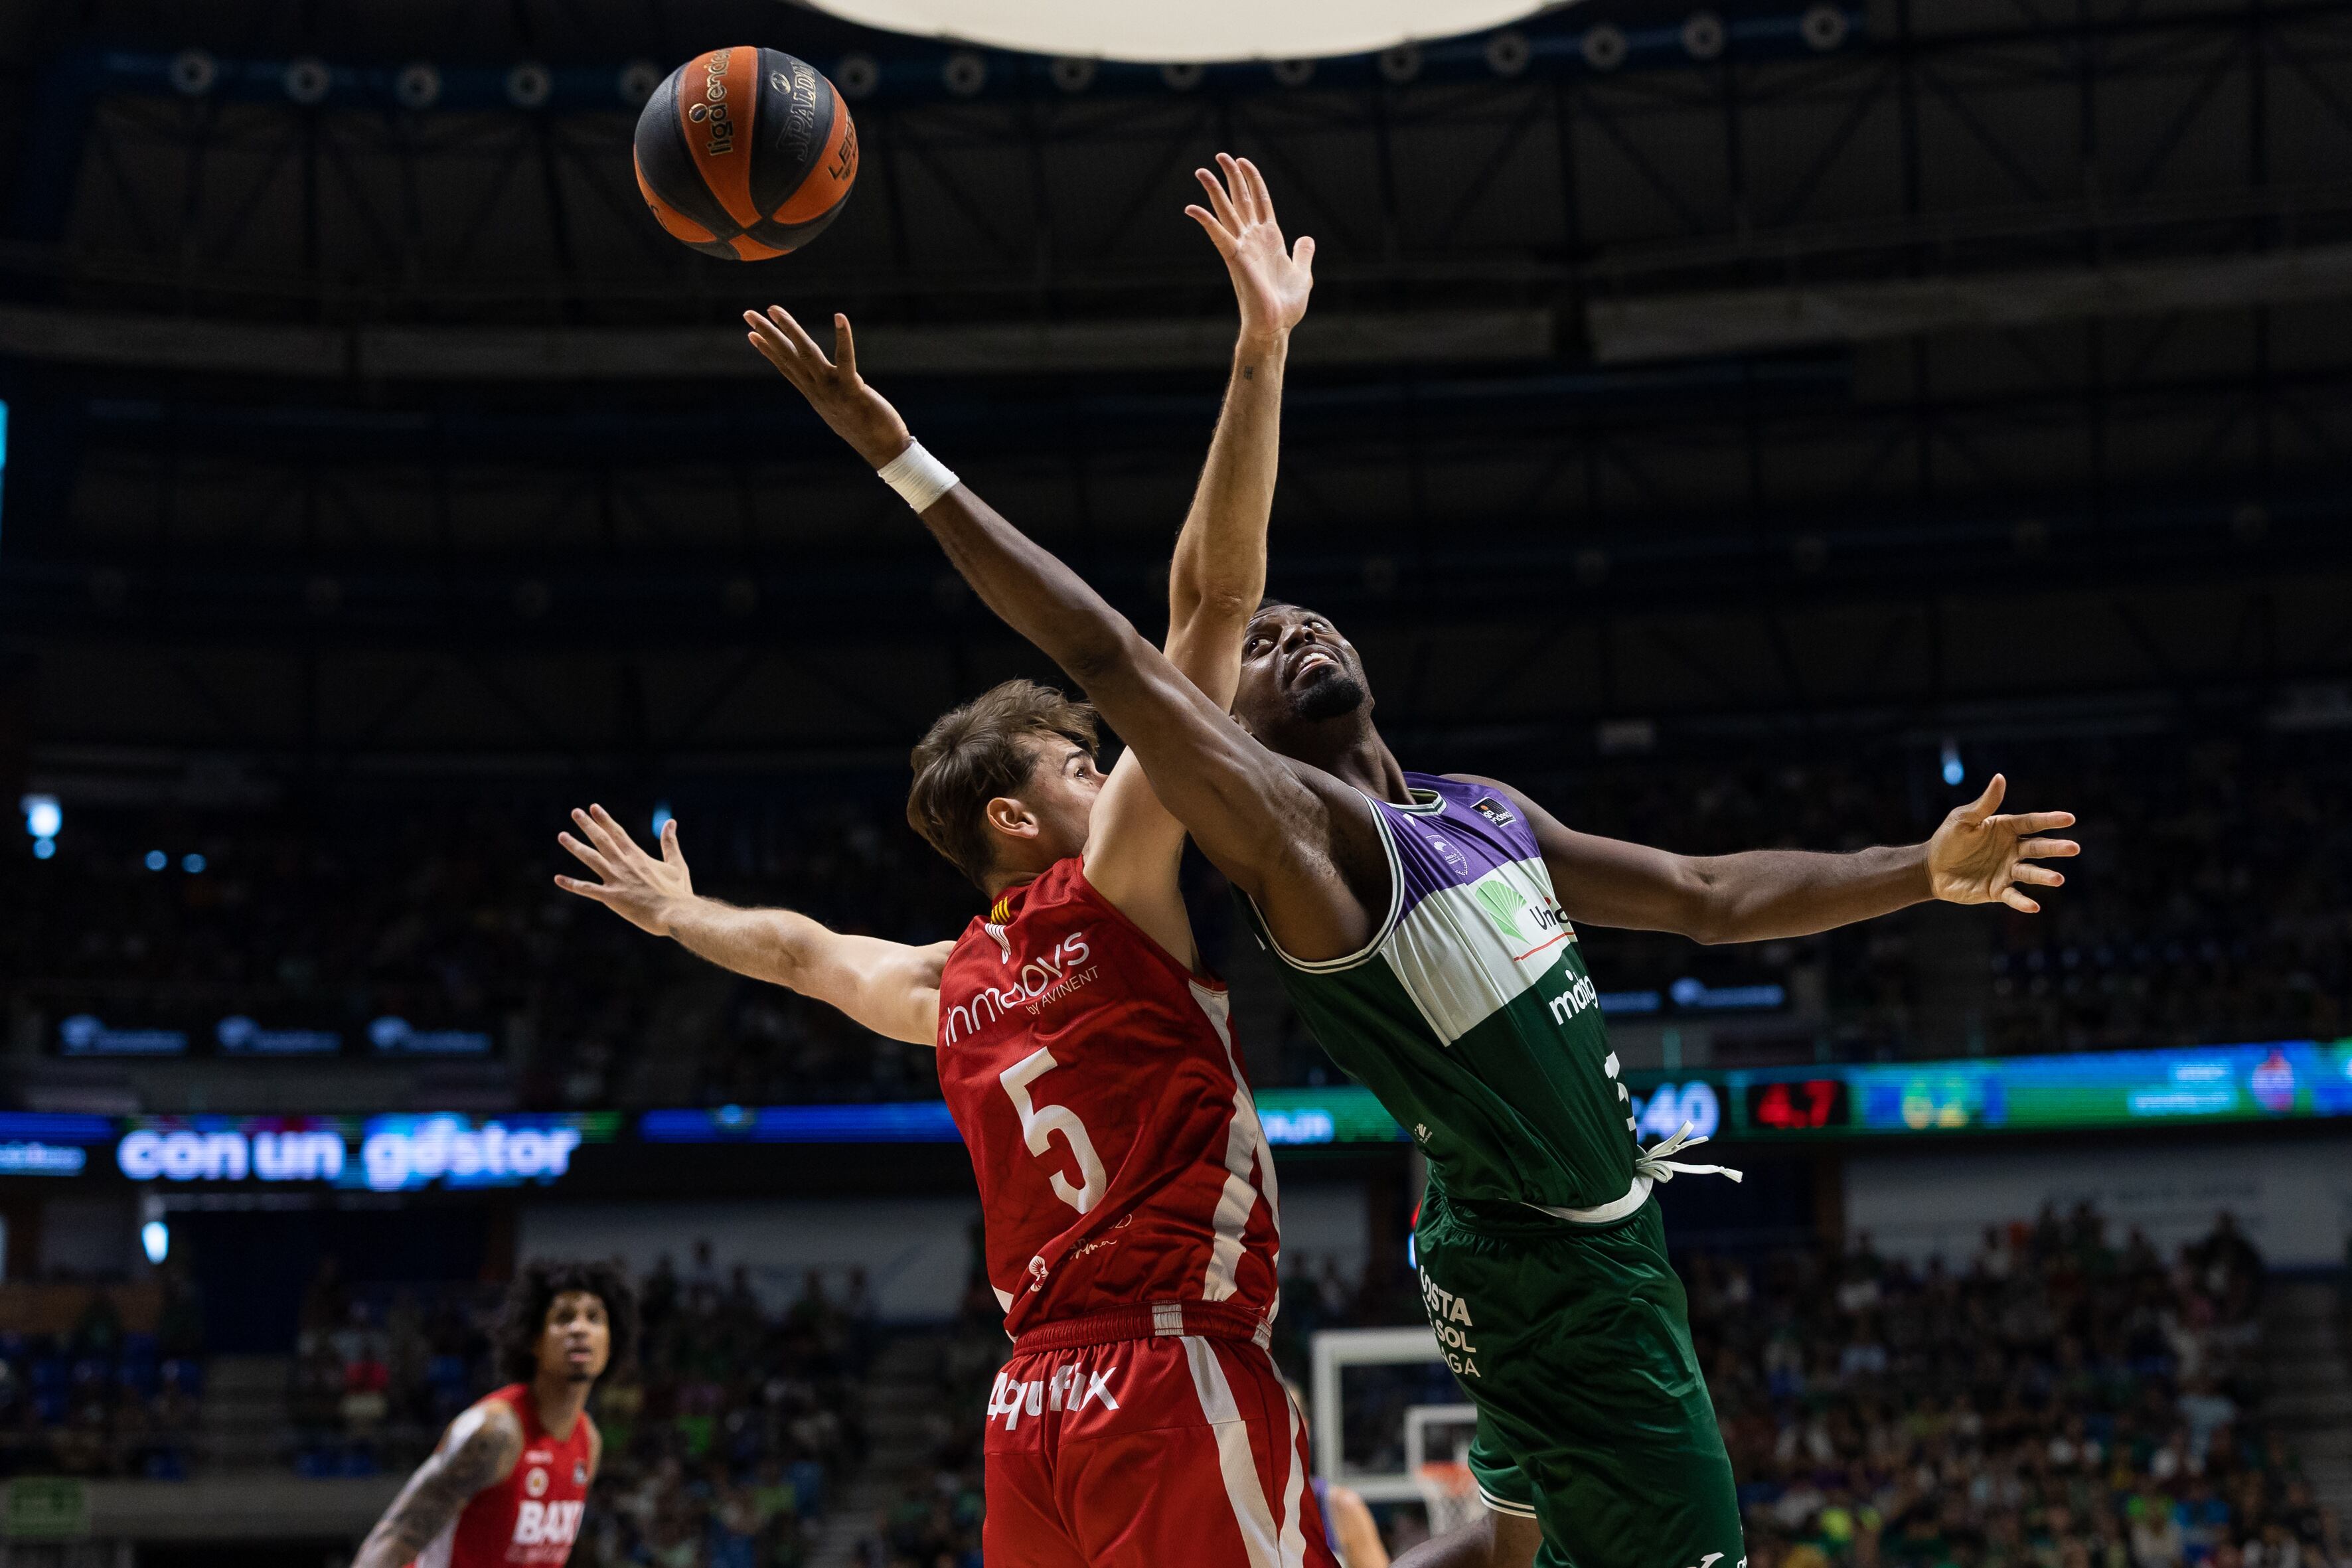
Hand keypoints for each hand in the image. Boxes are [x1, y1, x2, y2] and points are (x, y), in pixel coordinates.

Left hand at [555, 804, 694, 936]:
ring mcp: (616, 879)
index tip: (593, 808)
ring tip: (562, 835)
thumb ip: (670, 843)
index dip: (604, 819)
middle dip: (587, 825)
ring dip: (575, 846)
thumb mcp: (676, 864)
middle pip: (601, 840)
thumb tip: (671, 822)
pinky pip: (587, 889)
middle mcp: (624, 863)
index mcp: (638, 856)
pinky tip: (558, 879)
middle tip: (575, 812)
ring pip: (591, 858)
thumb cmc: (677, 892)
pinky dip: (572, 884)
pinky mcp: (610, 897)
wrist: (673, 913)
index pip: (617, 832)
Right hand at [743, 308, 911, 467]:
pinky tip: (839, 317)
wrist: (882, 451)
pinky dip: (843, 338)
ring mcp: (832, 390)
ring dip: (789, 330)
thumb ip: (830, 398)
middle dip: (767, 334)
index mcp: (814, 394)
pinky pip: (846, 360)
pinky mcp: (852, 389)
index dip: (768, 350)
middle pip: (787, 357)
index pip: (786, 367)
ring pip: (806, 355)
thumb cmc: (867, 430)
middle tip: (748, 313)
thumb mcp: (839, 412)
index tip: (751, 334)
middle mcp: (817, 391)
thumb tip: (825, 393)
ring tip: (774, 310)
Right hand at [1186, 154, 1313, 342]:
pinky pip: (1218, 235)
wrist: (1276, 326)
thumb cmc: (1287, 306)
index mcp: (1270, 238)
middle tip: (1220, 155)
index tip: (1244, 161)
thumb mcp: (1303, 273)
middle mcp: (1253, 239)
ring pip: (1226, 211)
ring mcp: (1242, 247)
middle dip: (1231, 177)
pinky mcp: (1234, 258)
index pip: (1260, 200)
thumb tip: (1306, 238)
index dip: (1253, 180)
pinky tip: (1191, 208)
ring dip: (1214, 190)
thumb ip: (1302, 253)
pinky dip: (1205, 221)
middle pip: (1240, 199)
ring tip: (1201, 170)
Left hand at [1925, 774, 2079, 912]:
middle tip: (2073, 848)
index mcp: (2005, 829)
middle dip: (2055, 848)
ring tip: (2058, 879)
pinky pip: (2013, 896)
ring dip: (2044, 876)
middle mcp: (2012, 849)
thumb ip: (1984, 804)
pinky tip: (2034, 906)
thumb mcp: (1963, 819)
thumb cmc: (1948, 840)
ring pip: (2029, 873)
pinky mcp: (1997, 890)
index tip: (2069, 818)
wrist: (1931, 869)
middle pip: (2037, 847)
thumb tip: (2000, 778)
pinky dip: (2023, 902)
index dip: (2050, 820)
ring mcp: (2007, 870)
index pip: (2031, 823)